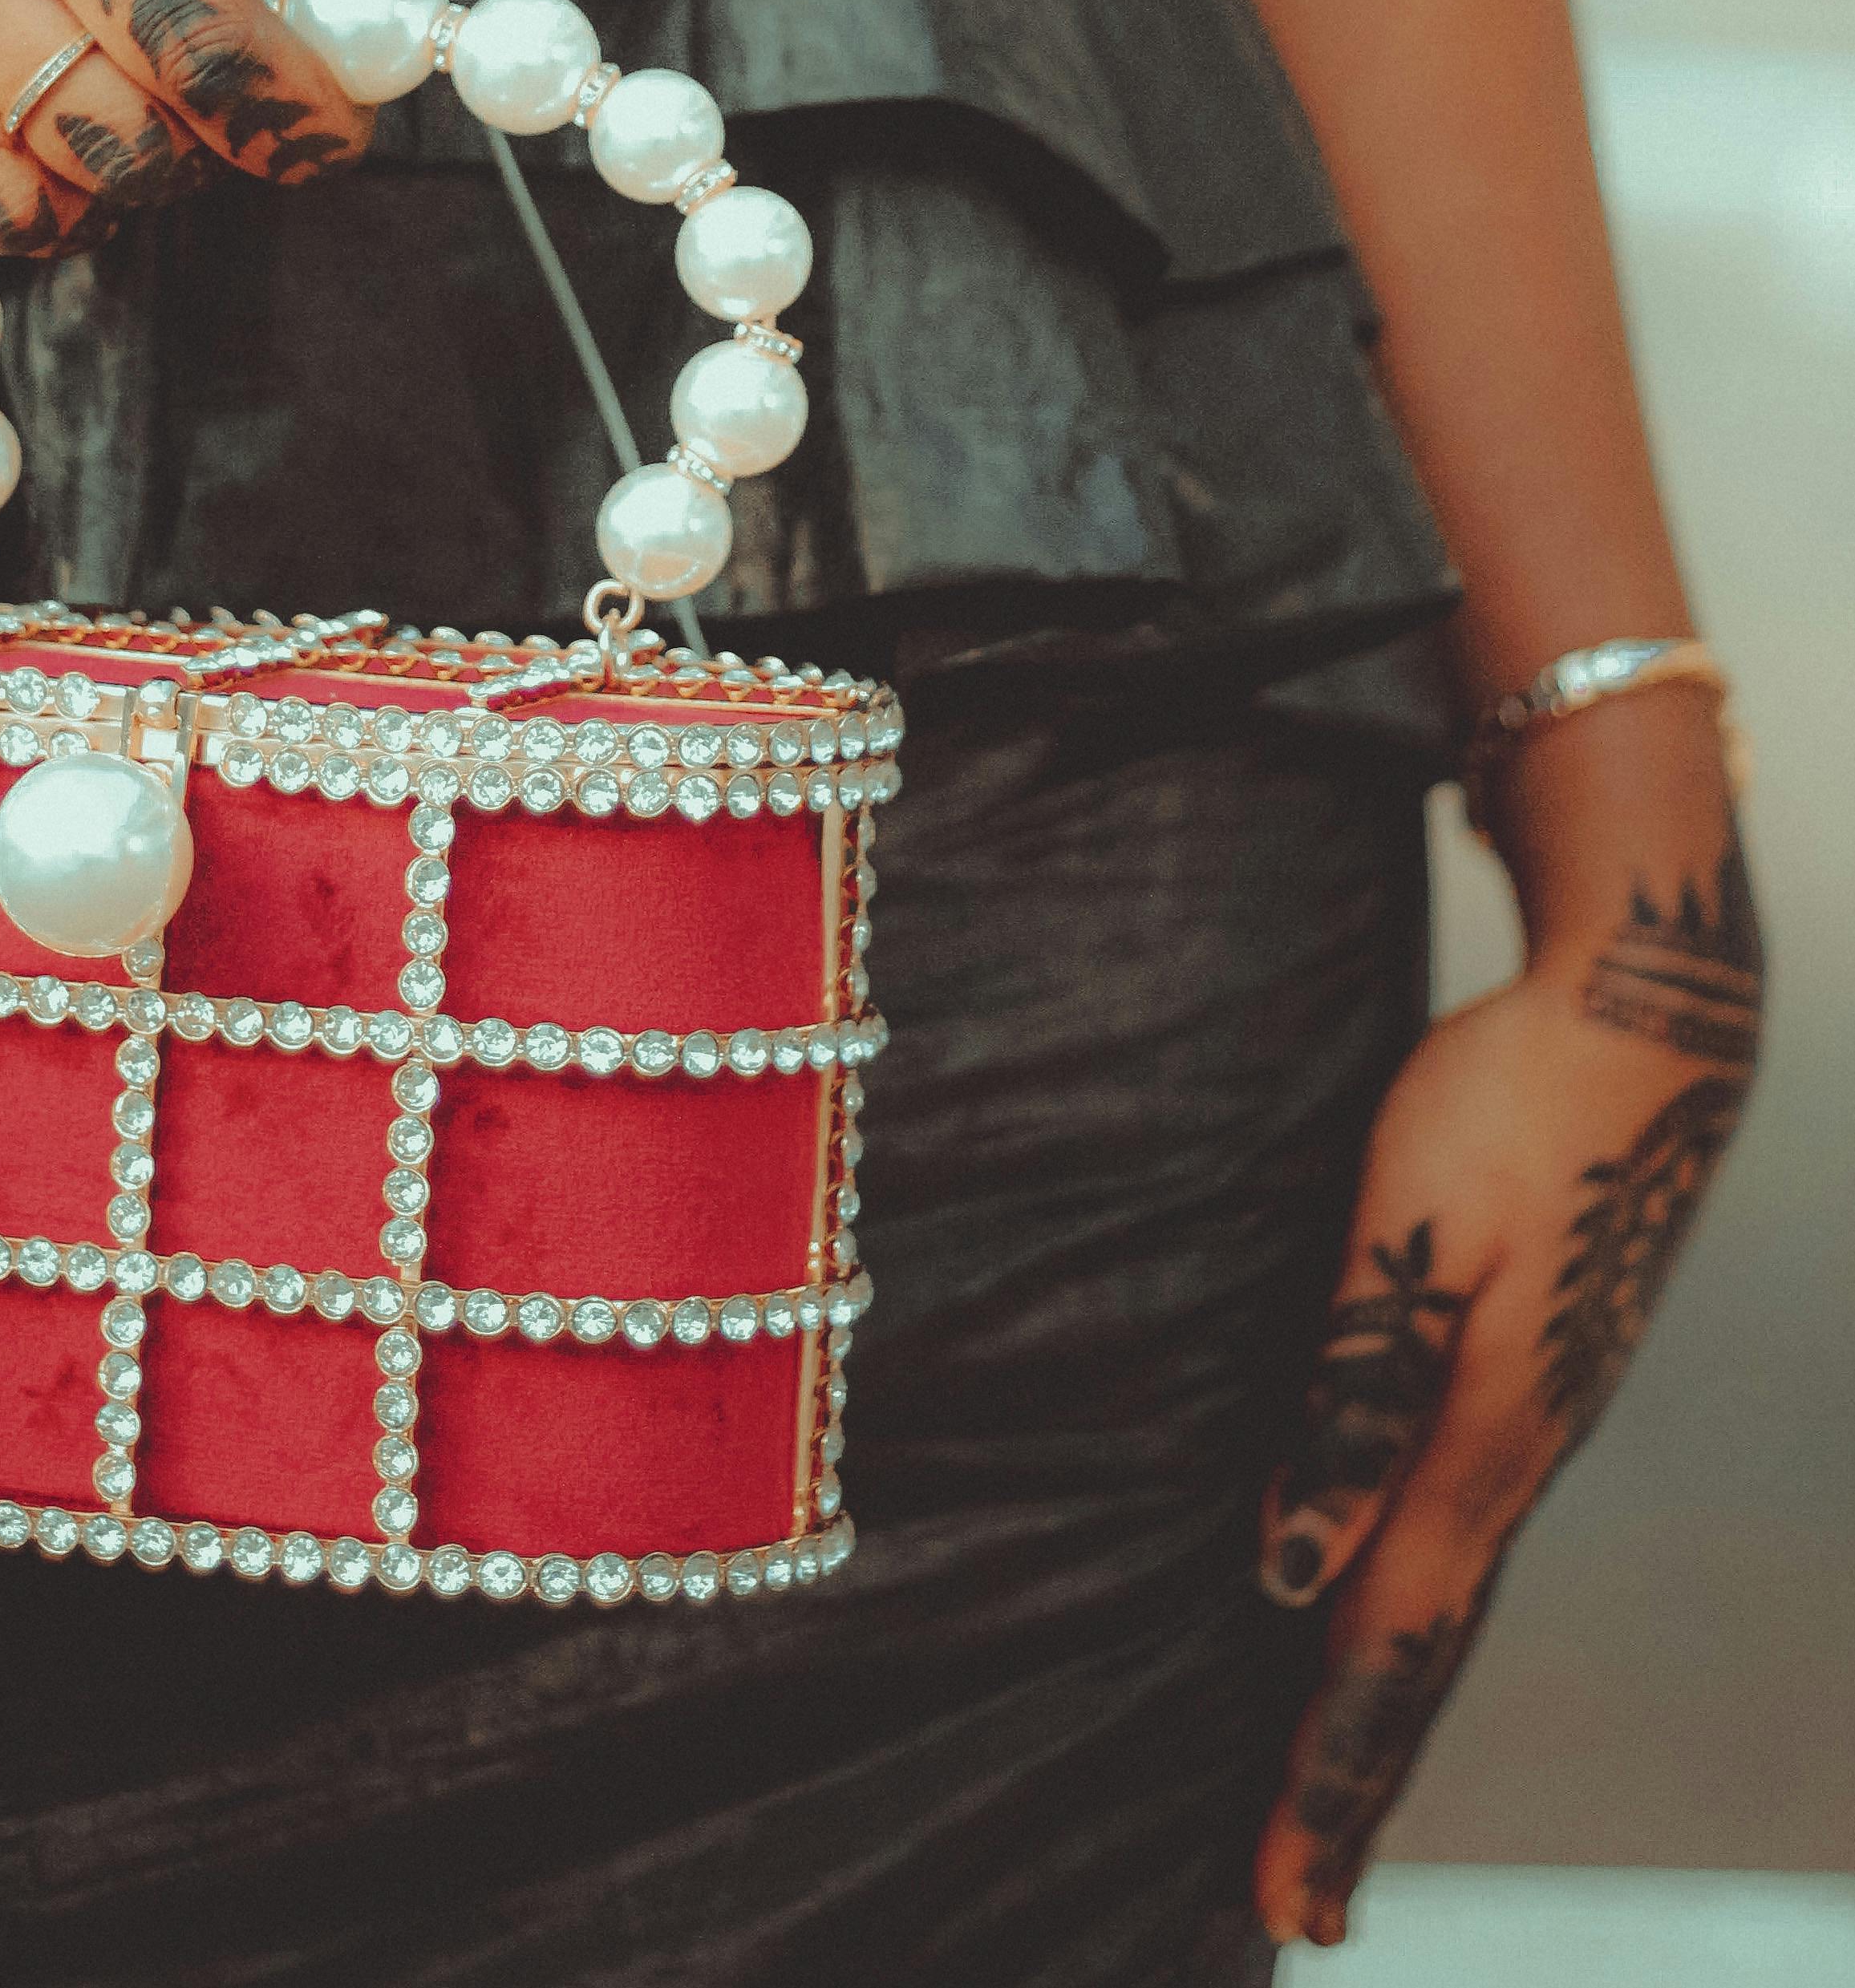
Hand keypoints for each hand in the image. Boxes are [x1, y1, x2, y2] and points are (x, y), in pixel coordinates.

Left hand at [1253, 714, 1759, 1948]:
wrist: (1643, 1028)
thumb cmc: (1506, 1105)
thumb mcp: (1412, 1229)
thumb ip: (1354, 1390)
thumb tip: (1286, 1564)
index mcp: (1478, 1442)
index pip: (1385, 1648)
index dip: (1327, 1774)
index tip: (1284, 1903)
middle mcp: (1511, 1460)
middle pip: (1416, 1657)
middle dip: (1350, 1784)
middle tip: (1296, 1910)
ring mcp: (1529, 1427)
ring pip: (1440, 1604)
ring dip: (1379, 1711)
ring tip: (1327, 1802)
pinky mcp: (1527, 1381)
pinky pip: (1453, 1535)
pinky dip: (1410, 1613)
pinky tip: (1384, 1618)